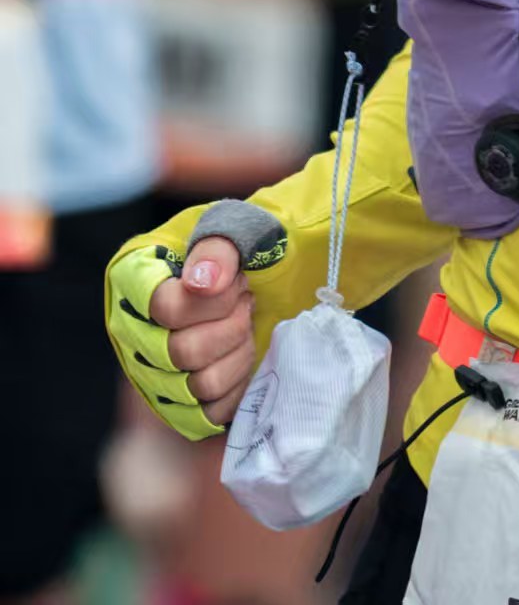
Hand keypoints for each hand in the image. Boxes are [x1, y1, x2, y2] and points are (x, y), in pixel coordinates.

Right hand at [107, 236, 254, 437]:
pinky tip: (242, 352)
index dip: (215, 300)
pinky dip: (238, 383)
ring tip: (245, 323)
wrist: (271, 274)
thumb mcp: (240, 225)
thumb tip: (202, 283)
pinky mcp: (176, 404)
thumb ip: (220, 246)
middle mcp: (130, 329)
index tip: (240, 278)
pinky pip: (210, 412)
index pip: (165, 308)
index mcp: (133, 275)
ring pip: (198, 385)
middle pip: (182, 352)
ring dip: (237, 351)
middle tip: (247, 300)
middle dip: (231, 325)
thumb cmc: (247, 244)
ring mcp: (149, 371)